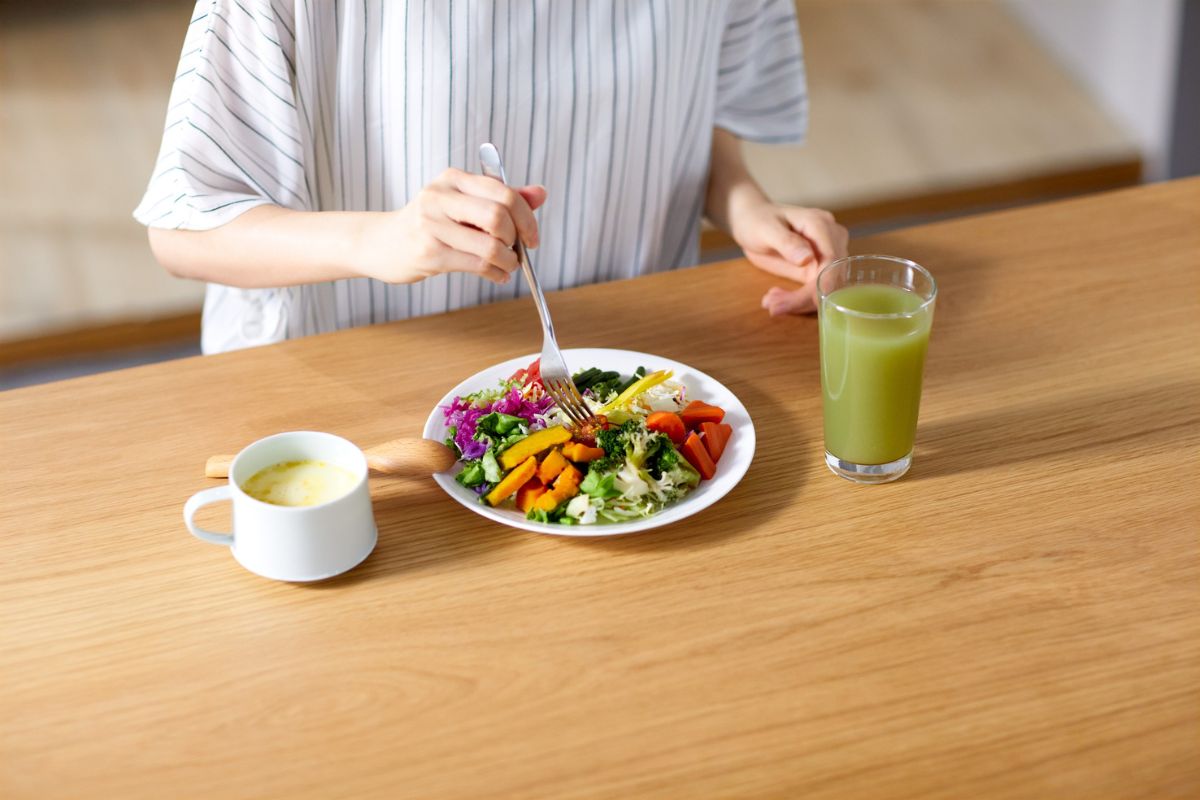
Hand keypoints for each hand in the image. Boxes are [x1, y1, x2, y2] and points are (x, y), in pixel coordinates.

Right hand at [355, 168, 546, 284]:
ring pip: (490, 245)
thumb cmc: (428, 223)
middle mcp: (440, 197)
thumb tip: (540, 193)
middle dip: (517, 239)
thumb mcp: (463, 204)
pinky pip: (477, 265)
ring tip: (507, 266)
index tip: (532, 236)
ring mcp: (432, 225)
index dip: (526, 216)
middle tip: (519, 251)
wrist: (380, 243)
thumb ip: (502, 198)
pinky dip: (495, 273)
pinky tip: (496, 274)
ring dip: (508, 261)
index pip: (503, 191)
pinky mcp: (429, 253)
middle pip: (499, 216)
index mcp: (453, 179)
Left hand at [730, 202, 847, 314]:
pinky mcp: (819, 267)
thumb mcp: (766, 230)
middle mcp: (831, 238)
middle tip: (772, 305)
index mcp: (820, 224)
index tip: (801, 302)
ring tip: (770, 302)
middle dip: (804, 298)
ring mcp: (827, 253)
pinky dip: (797, 299)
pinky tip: (775, 296)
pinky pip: (815, 289)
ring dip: (798, 301)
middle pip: (830, 277)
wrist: (752, 221)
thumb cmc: (757, 220)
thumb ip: (787, 242)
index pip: (830, 260)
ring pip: (824, 287)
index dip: (819, 285)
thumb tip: (807, 258)